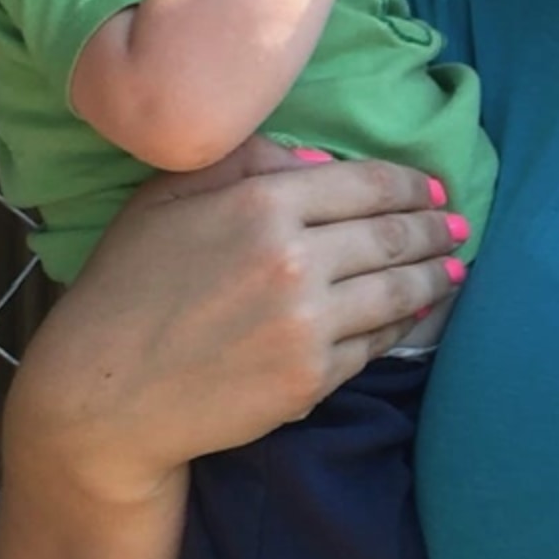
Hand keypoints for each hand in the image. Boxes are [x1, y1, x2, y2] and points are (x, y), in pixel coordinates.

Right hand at [5, 140, 463, 507]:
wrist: (99, 399)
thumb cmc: (128, 286)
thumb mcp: (169, 198)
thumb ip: (245, 160)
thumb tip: (320, 162)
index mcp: (263, 204)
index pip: (368, 184)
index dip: (412, 184)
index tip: (435, 187)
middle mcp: (294, 260)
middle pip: (394, 235)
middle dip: (437, 227)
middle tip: (459, 225)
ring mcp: (306, 324)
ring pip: (398, 290)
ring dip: (438, 276)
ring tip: (457, 266)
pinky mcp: (310, 380)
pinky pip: (375, 344)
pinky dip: (405, 324)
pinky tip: (419, 312)